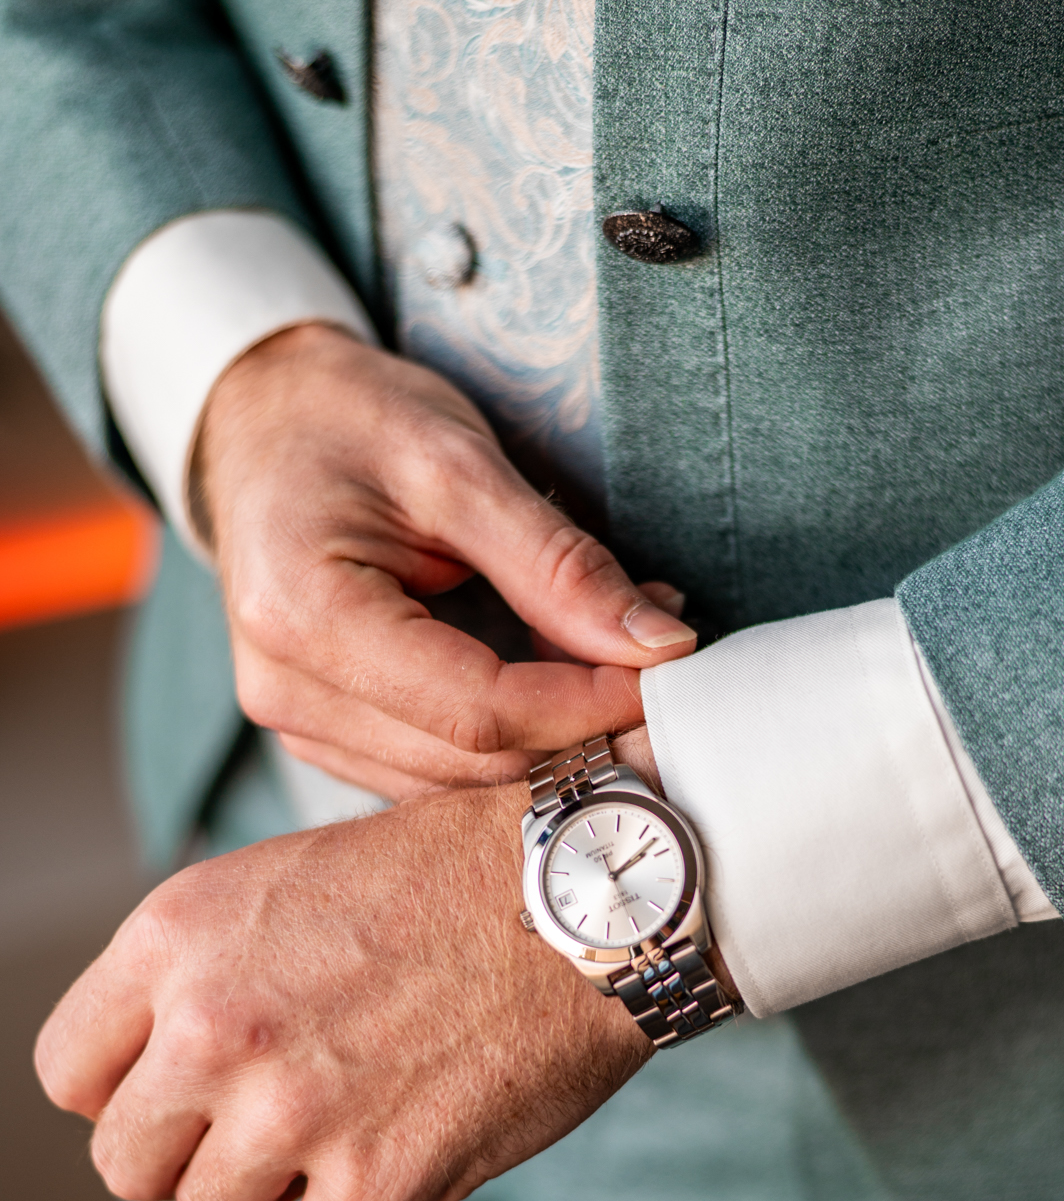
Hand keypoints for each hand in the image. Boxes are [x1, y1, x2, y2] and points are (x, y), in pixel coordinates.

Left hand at [34, 762, 655, 1200]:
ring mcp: (291, 1110)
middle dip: (193, 1149)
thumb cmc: (449, 876)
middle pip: (127, 1164)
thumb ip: (200, 976)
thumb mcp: (283, 882)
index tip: (183, 1089)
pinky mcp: (376, 1181)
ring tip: (355, 1113)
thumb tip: (158, 1083)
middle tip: (273, 1112)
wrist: (590, 893)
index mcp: (176, 936)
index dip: (128, 1090)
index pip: (69, 1074)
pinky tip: (403, 1144)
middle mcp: (212, 1026)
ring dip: (277, 1184)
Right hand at [192, 322, 694, 798]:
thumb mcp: (460, 462)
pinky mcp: (323, 733)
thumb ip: (559, 564)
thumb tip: (658, 647)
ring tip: (610, 651)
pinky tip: (552, 674)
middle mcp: (285, 693)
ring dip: (550, 734)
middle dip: (578, 723)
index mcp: (304, 618)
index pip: (477, 711)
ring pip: (459, 780)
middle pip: (472, 761)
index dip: (586, 704)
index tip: (664, 670)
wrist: (260, 421)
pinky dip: (507, 734)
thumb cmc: (347, 420)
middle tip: (655, 654)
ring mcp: (297, 723)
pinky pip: (433, 766)